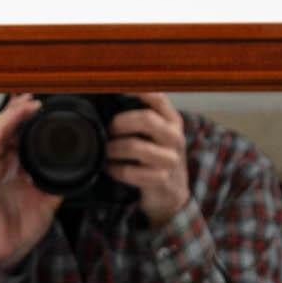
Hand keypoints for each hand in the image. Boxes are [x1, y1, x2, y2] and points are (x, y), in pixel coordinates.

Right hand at [0, 94, 63, 269]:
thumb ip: (57, 180)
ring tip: (20, 112)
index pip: (15, 132)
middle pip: (1, 127)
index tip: (39, 104)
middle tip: (32, 102)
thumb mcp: (48, 199)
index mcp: (13, 165)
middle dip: (16, 111)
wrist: (11, 252)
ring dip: (4, 121)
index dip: (23, 115)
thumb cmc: (23, 227)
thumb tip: (77, 166)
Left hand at [106, 92, 190, 229]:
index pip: (158, 97)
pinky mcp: (160, 179)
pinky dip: (115, 169)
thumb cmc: (157, 159)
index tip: (117, 88)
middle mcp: (174, 137)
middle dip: (120, 123)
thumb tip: (110, 99)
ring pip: (136, 147)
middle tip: (109, 130)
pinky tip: (111, 168)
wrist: (171, 195)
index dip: (138, 91)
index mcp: (172, 120)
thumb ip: (142, 117)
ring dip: (114, 148)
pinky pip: (130, 172)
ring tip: (107, 151)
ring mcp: (169, 159)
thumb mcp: (157, 135)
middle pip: (146, 120)